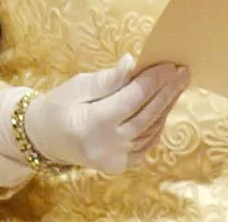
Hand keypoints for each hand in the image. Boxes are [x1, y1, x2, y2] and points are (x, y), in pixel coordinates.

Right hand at [0, 56, 187, 185]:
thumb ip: (108, 79)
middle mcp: (106, 147)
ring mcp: (115, 160)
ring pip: (151, 129)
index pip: (132, 100)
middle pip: (147, 115)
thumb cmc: (59, 107)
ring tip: (179, 84)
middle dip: (168, 91)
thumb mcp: (78, 87)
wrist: (43, 139)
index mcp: (91, 125)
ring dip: (167, 106)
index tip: (170, 64)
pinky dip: (158, 123)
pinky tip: (165, 104)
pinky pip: (147, 142)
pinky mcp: (121, 165)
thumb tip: (133, 62)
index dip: (153, 81)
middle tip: (184, 71)